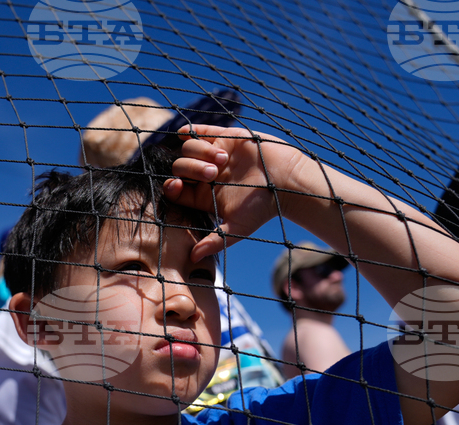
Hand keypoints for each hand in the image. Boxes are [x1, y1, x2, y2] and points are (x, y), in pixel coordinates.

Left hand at [164, 125, 323, 262]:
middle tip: (214, 173)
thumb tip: (192, 259)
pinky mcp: (226, 137)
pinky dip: (193, 130)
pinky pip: (201, 131)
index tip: (178, 185)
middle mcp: (204, 176)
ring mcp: (214, 155)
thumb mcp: (237, 229)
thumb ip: (214, 242)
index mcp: (202, 196)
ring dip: (200, 151)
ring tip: (223, 158)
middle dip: (191, 168)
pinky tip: (188, 133)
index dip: (171, 186)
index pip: (175, 190)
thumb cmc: (262, 208)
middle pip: (180, 167)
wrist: (287, 182)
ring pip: (188, 148)